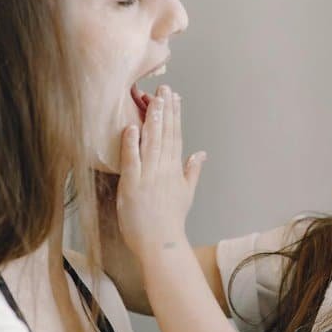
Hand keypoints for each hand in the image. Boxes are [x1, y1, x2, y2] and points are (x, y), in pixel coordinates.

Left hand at [116, 85, 206, 258]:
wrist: (161, 243)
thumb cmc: (171, 222)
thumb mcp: (186, 194)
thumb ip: (192, 171)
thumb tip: (200, 154)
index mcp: (175, 170)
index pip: (176, 136)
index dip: (175, 115)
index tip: (175, 97)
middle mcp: (164, 169)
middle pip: (165, 134)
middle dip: (165, 109)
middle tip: (164, 88)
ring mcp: (149, 176)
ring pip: (152, 142)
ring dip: (152, 120)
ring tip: (153, 99)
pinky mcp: (132, 185)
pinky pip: (131, 160)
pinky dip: (131, 143)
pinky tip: (131, 127)